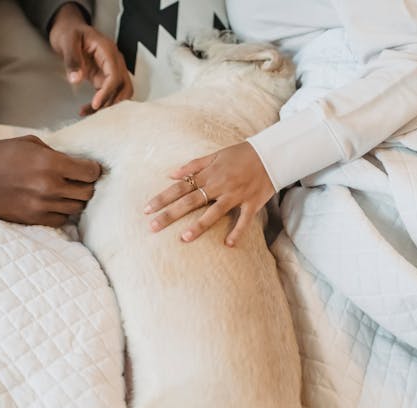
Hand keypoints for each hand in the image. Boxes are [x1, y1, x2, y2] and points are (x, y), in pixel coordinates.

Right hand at [0, 135, 101, 226]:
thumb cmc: (0, 154)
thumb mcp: (31, 144)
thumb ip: (56, 154)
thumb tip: (76, 163)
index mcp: (51, 164)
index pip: (90, 173)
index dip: (93, 170)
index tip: (89, 169)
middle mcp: (50, 187)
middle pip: (87, 192)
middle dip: (86, 185)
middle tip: (78, 180)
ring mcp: (42, 205)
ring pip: (76, 208)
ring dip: (74, 199)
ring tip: (64, 191)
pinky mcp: (34, 219)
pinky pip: (61, 220)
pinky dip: (61, 212)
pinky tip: (54, 202)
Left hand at [49, 3, 132, 113]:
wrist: (69, 29)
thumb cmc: (70, 32)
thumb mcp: (68, 41)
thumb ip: (72, 60)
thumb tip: (76, 79)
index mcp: (108, 51)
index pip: (115, 76)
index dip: (107, 92)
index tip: (96, 104)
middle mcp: (114, 62)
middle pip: (124, 88)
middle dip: (112, 102)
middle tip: (95, 111)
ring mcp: (111, 71)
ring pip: (120, 94)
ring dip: (108, 106)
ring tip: (89, 112)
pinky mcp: (105, 79)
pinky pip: (110, 95)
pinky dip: (101, 105)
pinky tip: (87, 110)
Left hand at [144, 142, 274, 246]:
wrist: (270, 154)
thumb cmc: (241, 155)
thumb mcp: (215, 155)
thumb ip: (193, 165)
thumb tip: (171, 174)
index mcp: (208, 174)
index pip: (180, 187)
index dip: (162, 198)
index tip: (146, 209)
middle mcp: (219, 185)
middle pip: (191, 201)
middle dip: (170, 214)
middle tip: (153, 227)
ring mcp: (235, 195)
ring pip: (214, 211)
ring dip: (199, 225)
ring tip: (184, 238)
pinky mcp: (251, 203)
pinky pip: (243, 220)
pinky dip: (237, 232)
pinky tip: (228, 244)